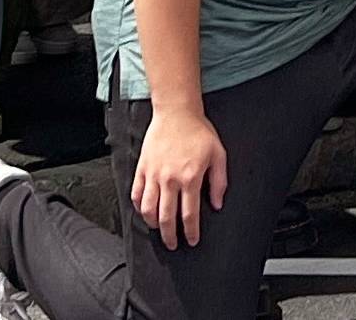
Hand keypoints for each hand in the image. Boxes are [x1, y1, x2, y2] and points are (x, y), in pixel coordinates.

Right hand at [132, 107, 228, 246]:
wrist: (176, 112)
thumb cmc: (198, 131)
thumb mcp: (218, 155)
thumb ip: (219, 182)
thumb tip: (217, 204)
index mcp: (190, 178)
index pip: (189, 215)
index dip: (191, 232)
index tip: (192, 240)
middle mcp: (169, 179)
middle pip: (166, 217)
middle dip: (170, 236)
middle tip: (173, 244)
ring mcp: (153, 174)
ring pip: (148, 209)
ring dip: (153, 225)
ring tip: (159, 230)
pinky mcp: (142, 168)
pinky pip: (136, 194)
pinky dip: (138, 207)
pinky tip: (144, 212)